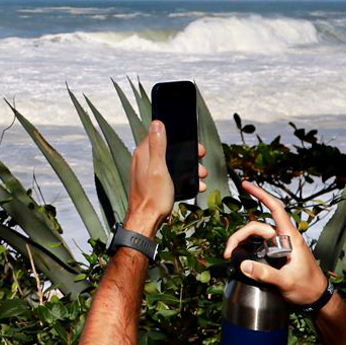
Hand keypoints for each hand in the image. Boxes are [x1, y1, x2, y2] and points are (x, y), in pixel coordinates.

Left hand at [124, 122, 205, 237]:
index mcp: (144, 154)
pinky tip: (195, 185)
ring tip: (201, 174)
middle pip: (168, 148)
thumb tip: (157, 123)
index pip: (159, 134)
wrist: (147, 221)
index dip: (176, 135)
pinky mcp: (155, 183)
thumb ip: (158, 146)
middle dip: (186, 152)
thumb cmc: (152, 197)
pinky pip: (171, 175)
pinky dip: (183, 178)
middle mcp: (144, 161)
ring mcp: (149, 172)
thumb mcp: (158, 168)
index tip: (190, 141)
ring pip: (172, 163)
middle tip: (199, 157)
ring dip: (188, 167)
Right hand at [223, 180, 326, 306]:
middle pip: (257, 226)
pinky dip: (248, 247)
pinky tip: (240, 255)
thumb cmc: (308, 288)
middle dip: (240, 234)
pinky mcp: (277, 255)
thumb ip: (265, 274)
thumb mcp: (286, 282)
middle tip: (228, 250)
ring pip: (257, 236)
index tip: (246, 185)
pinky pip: (259, 246)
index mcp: (291, 238)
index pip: (276, 209)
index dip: (261, 195)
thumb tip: (243, 265)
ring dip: (242, 241)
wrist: (317, 299)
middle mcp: (284, 239)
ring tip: (230, 254)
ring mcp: (280, 246)